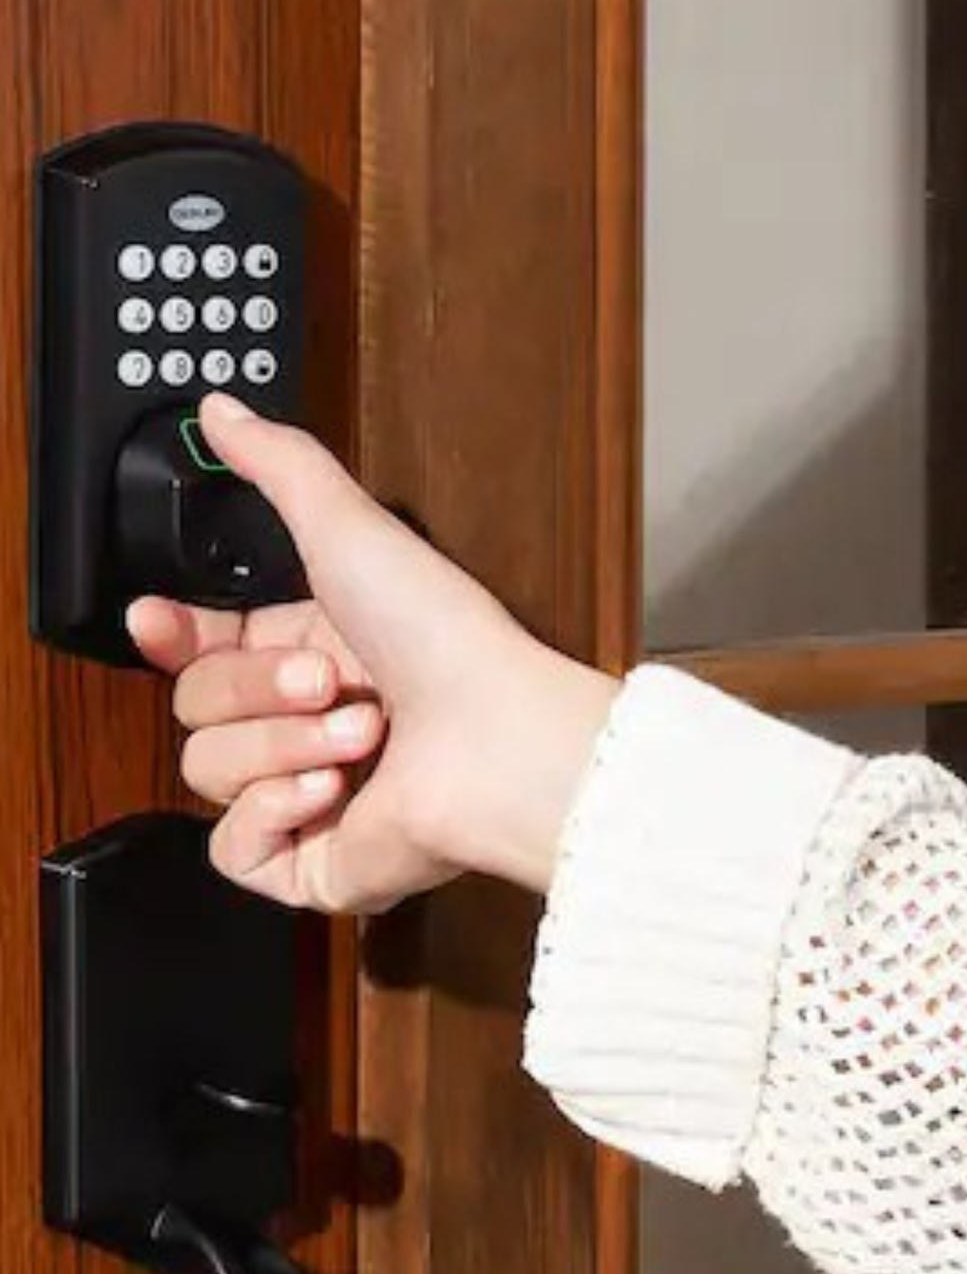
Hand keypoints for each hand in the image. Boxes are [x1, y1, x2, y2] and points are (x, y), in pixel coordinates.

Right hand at [127, 391, 617, 913]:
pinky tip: (330, 790)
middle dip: (259, 688)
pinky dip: (275, 815)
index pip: (203, 645)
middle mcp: (311, 717)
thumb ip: (279, 465)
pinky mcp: (313, 860)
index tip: (159, 620)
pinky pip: (231, 849)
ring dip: (283, 745)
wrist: (500, 741)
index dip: (171, 634)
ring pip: (209, 771)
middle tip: (330, 676)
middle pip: (197, 704)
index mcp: (318, 643)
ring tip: (362, 733)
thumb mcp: (351, 527)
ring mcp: (311, 791)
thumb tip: (224, 412)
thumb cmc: (449, 638)